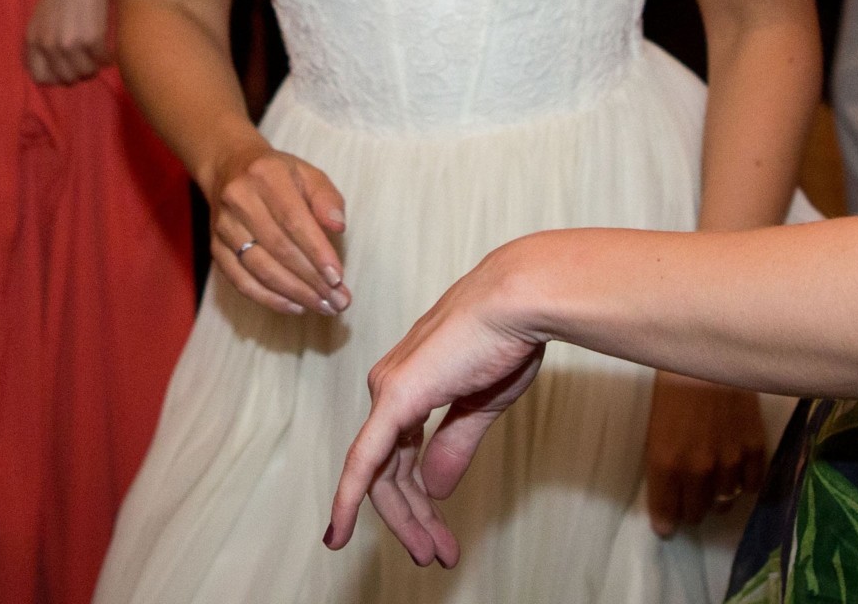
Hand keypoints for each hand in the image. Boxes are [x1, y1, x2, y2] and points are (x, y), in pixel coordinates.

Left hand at [24, 0, 109, 85]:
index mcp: (33, 40)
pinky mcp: (92, 40)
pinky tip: (108, 48)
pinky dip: (107, 57)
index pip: (40, 77)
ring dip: (94, 66)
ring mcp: (70, 45)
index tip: (66, 69)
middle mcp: (49, 46)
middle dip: (78, 72)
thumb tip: (56, 65)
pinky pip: (102, 61)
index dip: (56, 77)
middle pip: (66, 79)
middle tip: (87, 61)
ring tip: (98, 55)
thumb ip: (43, 41)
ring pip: (86, 73)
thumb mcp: (41, 16)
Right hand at [207, 138, 349, 317]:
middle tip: (338, 301)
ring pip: (260, 268)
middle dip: (311, 280)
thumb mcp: (307, 174)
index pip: (293, 220)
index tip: (338, 277)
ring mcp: (224, 226)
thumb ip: (326, 198)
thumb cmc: (278, 175)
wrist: (229, 168)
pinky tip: (294, 306)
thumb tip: (338, 226)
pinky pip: (240, 280)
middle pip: (278, 248)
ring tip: (323, 306)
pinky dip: (268, 298)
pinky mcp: (216, 247)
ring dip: (294, 293)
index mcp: (266, 175)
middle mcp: (240, 200)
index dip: (316, 251)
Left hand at [328, 243, 546, 566]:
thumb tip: (435, 489)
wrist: (518, 301)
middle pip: (389, 470)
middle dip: (413, 518)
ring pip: (381, 474)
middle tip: (436, 555)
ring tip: (433, 553)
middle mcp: (390, 387)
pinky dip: (349, 499)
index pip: (400, 455)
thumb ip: (454, 444)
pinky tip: (339, 532)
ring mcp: (388, 391)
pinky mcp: (395, 397)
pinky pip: (365, 460)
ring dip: (406, 519)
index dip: (415, 499)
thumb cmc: (507, 339)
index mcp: (410, 386)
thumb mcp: (481, 405)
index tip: (430, 538)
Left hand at [642, 374, 765, 534]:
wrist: (707, 355)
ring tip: (714, 487)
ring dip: (717, 499)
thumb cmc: (672, 387)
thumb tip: (667, 502)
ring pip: (725, 503)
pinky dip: (745, 485)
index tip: (668, 526)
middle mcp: (698, 468)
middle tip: (690, 499)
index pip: (667, 513)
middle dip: (691, 510)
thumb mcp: (655, 429)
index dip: (667, 523)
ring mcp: (729, 459)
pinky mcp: (754, 447)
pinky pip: (752, 485)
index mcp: (666, 462)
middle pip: (697, 512)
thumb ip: (661, 467)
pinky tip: (738, 477)